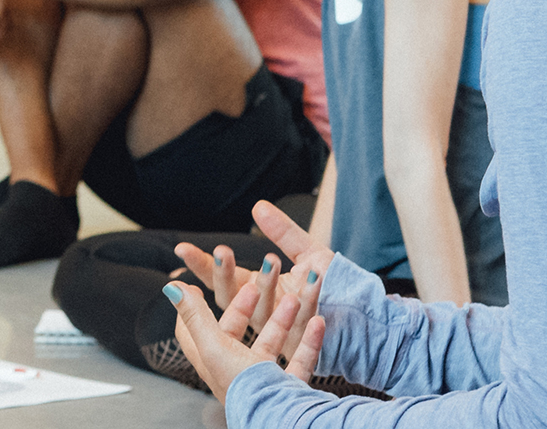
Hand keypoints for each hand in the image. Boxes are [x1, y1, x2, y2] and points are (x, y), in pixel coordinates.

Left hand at [168, 275, 326, 397]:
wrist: (280, 415)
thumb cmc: (243, 384)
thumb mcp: (213, 344)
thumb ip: (195, 315)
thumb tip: (172, 288)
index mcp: (212, 362)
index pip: (194, 333)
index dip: (194, 310)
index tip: (198, 287)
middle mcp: (235, 370)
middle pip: (236, 333)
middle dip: (248, 307)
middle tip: (256, 286)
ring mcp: (263, 379)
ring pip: (271, 342)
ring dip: (282, 318)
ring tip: (293, 299)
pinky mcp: (288, 386)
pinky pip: (301, 358)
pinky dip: (309, 340)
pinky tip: (317, 322)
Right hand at [174, 201, 339, 359]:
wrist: (365, 318)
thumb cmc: (335, 286)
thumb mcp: (309, 252)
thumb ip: (283, 232)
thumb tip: (258, 207)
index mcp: (259, 292)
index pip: (223, 280)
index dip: (203, 266)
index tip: (182, 249)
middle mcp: (263, 312)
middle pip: (233, 298)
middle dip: (225, 274)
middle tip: (222, 251)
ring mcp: (281, 328)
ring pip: (263, 309)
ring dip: (266, 283)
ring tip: (273, 258)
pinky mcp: (304, 340)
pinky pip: (301, 318)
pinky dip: (307, 297)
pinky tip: (312, 277)